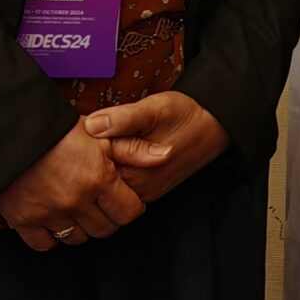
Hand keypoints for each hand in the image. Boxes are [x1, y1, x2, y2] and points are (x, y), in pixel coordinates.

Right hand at [0, 119, 144, 251]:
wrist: (10, 132)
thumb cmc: (58, 130)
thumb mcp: (101, 134)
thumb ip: (135, 149)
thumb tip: (166, 155)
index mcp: (99, 179)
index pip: (129, 213)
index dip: (130, 206)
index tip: (123, 199)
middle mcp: (76, 201)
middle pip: (105, 228)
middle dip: (108, 217)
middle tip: (101, 203)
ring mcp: (49, 213)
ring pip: (78, 238)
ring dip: (82, 227)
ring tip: (79, 208)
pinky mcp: (24, 220)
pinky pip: (46, 244)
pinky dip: (52, 236)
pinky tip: (55, 218)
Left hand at [84, 90, 228, 204]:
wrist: (215, 126)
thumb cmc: (187, 114)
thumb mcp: (155, 109)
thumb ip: (123, 118)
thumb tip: (91, 125)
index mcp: (134, 170)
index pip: (91, 163)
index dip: (84, 143)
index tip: (84, 127)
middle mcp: (137, 187)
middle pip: (98, 175)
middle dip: (91, 154)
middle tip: (93, 130)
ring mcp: (143, 191)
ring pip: (109, 180)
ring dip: (104, 161)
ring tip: (109, 139)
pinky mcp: (149, 189)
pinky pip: (123, 181)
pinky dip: (118, 166)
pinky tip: (122, 149)